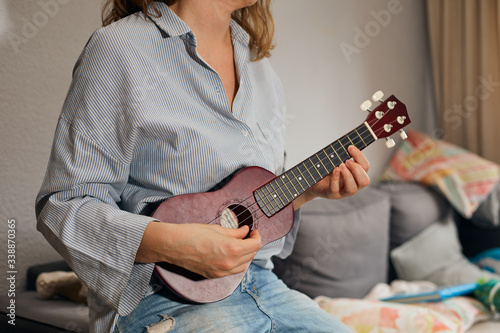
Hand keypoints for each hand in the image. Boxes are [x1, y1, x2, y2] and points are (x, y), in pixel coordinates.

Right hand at [136, 222, 260, 278]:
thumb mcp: (218, 229)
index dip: (257, 236)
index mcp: (232, 249)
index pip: (255, 245)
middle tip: (247, 236)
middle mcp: (229, 263)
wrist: (173, 245)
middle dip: (251, 245)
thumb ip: (235, 232)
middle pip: (250, 255)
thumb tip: (245, 232)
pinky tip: (229, 254)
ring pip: (243, 266)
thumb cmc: (193, 234)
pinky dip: (235, 263)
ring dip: (245, 255)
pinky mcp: (213, 275)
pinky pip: (232, 271)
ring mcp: (221, 271)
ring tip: (239, 245)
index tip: (253, 231)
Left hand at [293, 145, 369, 208]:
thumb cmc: (326, 169)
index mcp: (356, 175)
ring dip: (348, 176)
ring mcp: (342, 192)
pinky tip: (334, 170)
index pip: (365, 167)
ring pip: (352, 189)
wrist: (312, 180)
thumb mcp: (335, 160)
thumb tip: (348, 144)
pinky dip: (335, 179)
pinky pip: (335, 190)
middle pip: (365, 181)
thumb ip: (343, 155)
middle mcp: (352, 185)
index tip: (350, 147)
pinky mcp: (331, 195)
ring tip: (340, 166)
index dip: (360, 156)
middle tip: (346, 161)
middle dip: (357, 169)